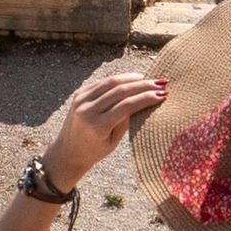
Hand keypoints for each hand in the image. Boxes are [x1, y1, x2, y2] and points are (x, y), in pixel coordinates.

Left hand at [51, 66, 166, 184]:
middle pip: (120, 90)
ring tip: (149, 79)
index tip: (163, 94)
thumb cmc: (95, 151)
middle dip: (143, 85)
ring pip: (111, 82)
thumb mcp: (114, 141)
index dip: (146, 98)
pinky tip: (132, 79)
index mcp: (97, 126)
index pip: (126, 106)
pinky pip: (102, 83)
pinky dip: (119, 79)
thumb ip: (127, 120)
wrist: (67, 151)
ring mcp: (81, 99)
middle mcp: (87, 110)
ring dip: (132, 78)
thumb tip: (146, 99)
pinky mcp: (79, 93)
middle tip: (161, 83)